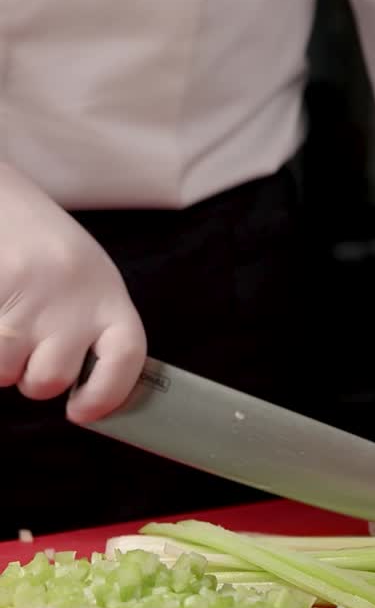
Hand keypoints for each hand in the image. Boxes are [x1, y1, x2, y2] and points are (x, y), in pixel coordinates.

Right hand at [0, 163, 145, 421]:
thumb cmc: (40, 247)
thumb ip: (91, 328)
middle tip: (26, 343)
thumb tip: (83, 395)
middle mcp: (75, 297)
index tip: (81, 411)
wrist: (0, 196)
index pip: (128, 356)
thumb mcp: (83, 279)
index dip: (107, 393)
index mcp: (109, 294)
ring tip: (6, 323)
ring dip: (0, 362)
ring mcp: (31, 297)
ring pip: (8, 373)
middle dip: (30, 375)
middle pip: (51, 379)